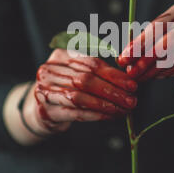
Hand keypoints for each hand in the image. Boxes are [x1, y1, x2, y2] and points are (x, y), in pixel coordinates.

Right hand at [23, 49, 137, 133]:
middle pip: (86, 80)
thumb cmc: (65, 88)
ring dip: (106, 104)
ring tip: (123, 110)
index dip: (114, 74)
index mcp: (59, 56)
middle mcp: (49, 71)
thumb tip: (128, 79)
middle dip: (112, 90)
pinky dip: (95, 115)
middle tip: (131, 100)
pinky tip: (109, 116)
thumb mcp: (77, 73)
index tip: (132, 85)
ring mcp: (45, 91)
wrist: (41, 109)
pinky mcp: (46, 111)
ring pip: (81, 97)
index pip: (91, 63)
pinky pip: (76, 113)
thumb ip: (97, 71)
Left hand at [118, 0, 173, 81]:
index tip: (124, 57)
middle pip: (169, 39)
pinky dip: (170, 73)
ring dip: (156, 69)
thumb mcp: (167, 35)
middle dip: (147, 58)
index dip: (139, 43)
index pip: (158, 25)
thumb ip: (149, 42)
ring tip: (141, 77)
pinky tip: (157, 77)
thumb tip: (124, 57)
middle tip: (131, 71)